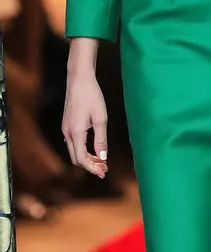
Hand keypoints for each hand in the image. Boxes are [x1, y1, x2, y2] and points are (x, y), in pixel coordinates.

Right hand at [62, 39, 107, 177]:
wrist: (78, 79)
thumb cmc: (92, 96)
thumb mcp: (101, 118)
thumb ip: (101, 139)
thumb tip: (103, 157)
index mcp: (75, 132)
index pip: (81, 159)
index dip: (92, 168)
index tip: (104, 172)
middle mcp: (67, 132)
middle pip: (76, 158)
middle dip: (90, 166)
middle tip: (104, 169)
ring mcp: (65, 128)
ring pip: (74, 151)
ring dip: (86, 159)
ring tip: (101, 162)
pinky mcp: (67, 124)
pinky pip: (73, 144)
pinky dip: (82, 150)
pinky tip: (93, 150)